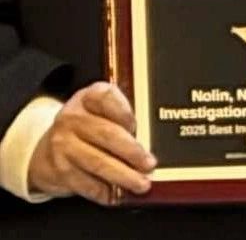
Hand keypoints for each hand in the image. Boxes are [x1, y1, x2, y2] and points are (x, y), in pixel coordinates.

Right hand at [26, 82, 154, 204]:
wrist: (46, 149)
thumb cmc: (86, 128)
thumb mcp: (101, 111)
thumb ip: (123, 116)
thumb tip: (152, 136)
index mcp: (87, 98)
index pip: (106, 98)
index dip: (124, 112)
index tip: (137, 126)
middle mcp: (72, 119)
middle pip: (107, 134)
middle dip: (132, 152)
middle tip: (150, 164)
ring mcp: (62, 144)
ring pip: (97, 162)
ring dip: (123, 176)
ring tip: (141, 184)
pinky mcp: (59, 170)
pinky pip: (85, 183)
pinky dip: (104, 192)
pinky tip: (118, 195)